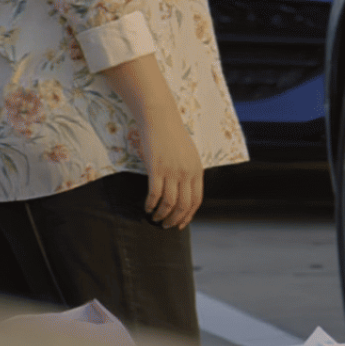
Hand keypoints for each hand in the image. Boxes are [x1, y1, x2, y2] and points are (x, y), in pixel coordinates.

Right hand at [138, 109, 203, 229]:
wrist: (160, 119)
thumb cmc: (173, 136)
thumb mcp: (189, 155)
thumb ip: (189, 172)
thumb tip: (184, 192)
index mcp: (197, 170)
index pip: (196, 200)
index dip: (188, 216)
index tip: (181, 225)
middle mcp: (186, 173)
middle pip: (183, 205)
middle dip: (174, 220)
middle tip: (165, 226)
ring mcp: (172, 171)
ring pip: (169, 203)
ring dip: (161, 215)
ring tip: (154, 219)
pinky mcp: (156, 168)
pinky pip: (154, 194)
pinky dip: (151, 204)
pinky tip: (146, 208)